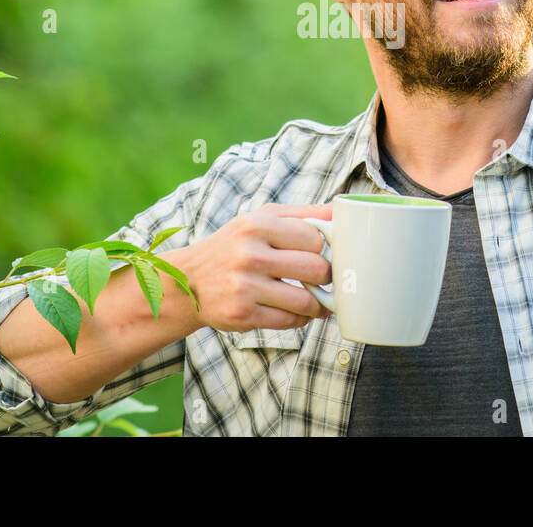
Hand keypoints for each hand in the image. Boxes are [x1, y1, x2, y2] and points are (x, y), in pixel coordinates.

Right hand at [168, 203, 333, 332]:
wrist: (189, 281)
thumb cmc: (235, 245)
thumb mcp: (261, 218)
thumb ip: (303, 213)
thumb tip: (343, 211)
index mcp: (257, 224)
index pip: (315, 237)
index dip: (322, 248)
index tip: (319, 254)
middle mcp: (250, 254)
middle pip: (316, 269)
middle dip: (325, 277)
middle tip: (322, 278)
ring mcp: (245, 286)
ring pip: (306, 301)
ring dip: (317, 304)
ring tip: (314, 299)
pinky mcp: (243, 314)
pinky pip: (290, 321)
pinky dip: (299, 319)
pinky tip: (294, 311)